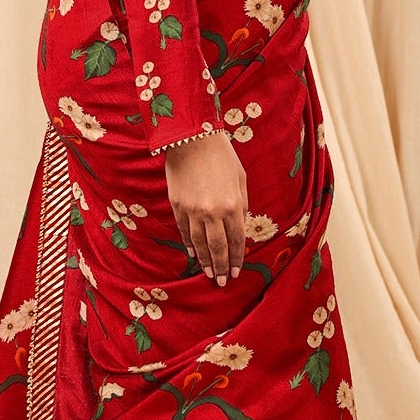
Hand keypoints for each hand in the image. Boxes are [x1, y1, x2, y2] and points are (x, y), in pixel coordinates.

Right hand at [163, 131, 247, 284]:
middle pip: (217, 248)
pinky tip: (193, 254)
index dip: (237, 258)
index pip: (236, 240)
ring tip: (208, 274)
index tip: (236, 272)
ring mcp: (192, 210)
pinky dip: (189, 245)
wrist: (191, 138)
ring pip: (199, 244)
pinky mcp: (177, 206)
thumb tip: (241, 225)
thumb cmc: (221, 155)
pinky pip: (184, 231)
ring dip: (205, 261)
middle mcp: (213, 212)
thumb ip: (242, 205)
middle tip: (221, 281)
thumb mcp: (241, 179)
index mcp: (233, 205)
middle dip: (221, 267)